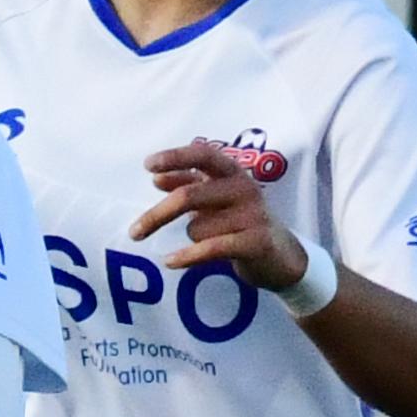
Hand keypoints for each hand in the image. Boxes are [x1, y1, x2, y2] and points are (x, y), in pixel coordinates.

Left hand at [134, 140, 309, 290]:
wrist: (282, 257)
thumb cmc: (241, 222)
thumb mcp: (216, 199)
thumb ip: (189, 185)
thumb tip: (156, 178)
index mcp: (233, 172)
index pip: (203, 155)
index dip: (176, 157)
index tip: (148, 166)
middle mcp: (244, 188)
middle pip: (188, 196)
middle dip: (157, 215)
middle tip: (134, 233)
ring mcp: (252, 214)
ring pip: (197, 228)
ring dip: (191, 240)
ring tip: (207, 243)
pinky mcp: (256, 241)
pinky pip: (211, 247)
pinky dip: (187, 257)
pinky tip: (170, 262)